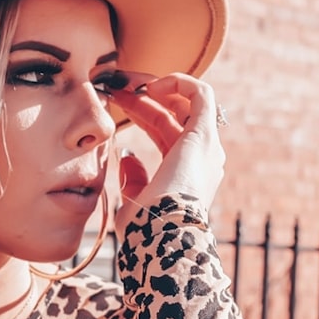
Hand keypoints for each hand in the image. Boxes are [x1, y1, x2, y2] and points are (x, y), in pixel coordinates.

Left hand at [110, 72, 225, 228]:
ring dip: (156, 86)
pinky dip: (178, 83)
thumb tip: (127, 158)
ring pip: (185, 102)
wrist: (162, 236)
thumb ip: (133, 182)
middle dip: (143, 96)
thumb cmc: (146, 230)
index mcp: (182, 172)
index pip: (163, 131)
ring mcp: (205, 146)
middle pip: (172, 113)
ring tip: (126, 82)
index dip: (139, 113)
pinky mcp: (205, 135)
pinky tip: (150, 86)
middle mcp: (199, 157)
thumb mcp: (133, 204)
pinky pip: (201, 94)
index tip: (113, 101)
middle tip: (115, 84)